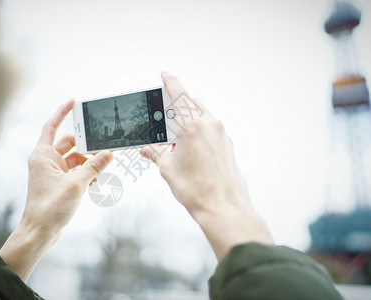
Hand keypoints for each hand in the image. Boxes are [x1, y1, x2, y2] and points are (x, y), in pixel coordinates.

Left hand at [0, 100, 112, 280]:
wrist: (39, 233)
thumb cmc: (50, 208)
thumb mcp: (76, 184)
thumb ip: (94, 167)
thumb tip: (109, 153)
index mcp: (42, 155)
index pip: (52, 126)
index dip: (62, 112)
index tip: (74, 101)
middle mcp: (46, 161)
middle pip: (69, 144)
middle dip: (86, 146)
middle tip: (103, 146)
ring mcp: (52, 173)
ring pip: (74, 159)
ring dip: (88, 163)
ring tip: (103, 169)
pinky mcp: (58, 183)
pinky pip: (75, 171)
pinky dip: (86, 173)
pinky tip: (96, 181)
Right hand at [141, 73, 272, 259]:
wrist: (222, 207)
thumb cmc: (195, 189)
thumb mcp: (168, 168)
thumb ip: (155, 153)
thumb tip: (145, 148)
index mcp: (192, 125)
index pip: (179, 95)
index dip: (170, 82)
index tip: (164, 74)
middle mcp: (210, 125)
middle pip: (191, 103)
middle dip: (177, 105)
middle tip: (163, 116)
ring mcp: (222, 134)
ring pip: (203, 115)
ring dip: (188, 118)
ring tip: (174, 136)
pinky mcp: (228, 145)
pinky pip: (211, 129)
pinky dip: (199, 130)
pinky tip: (189, 147)